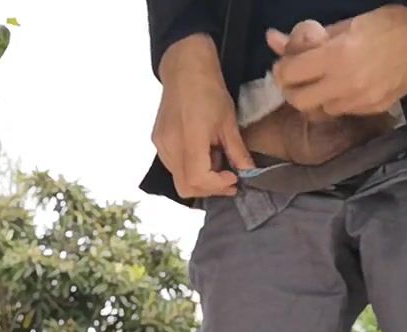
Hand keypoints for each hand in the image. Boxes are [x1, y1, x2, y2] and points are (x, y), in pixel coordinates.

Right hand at [152, 34, 254, 198]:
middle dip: (210, 188)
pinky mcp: (157, 141)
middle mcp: (169, 146)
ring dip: (201, 179)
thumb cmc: (209, 91)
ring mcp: (161, 144)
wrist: (185, 68)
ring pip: (178, 179)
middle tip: (229, 179)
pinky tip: (203, 154)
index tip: (234, 178)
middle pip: (185, 187)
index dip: (217, 185)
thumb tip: (248, 173)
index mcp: (189, 139)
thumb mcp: (229, 122)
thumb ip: (238, 152)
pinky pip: (173, 166)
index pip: (198, 180)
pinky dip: (190, 168)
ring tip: (217, 161)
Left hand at [270, 5, 406, 117]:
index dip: (282, 69)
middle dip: (293, 89)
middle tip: (298, 77)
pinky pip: (343, 111)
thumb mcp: (343, 25)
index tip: (287, 63)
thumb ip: (306, 38)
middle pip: (299, 101)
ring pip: (321, 109)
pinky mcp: (373, 109)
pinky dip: (337, 101)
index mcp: (335, 57)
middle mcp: (345, 85)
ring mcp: (360, 101)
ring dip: (316, 97)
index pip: (289, 75)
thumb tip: (273, 40)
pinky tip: (345, 86)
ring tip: (325, 80)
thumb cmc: (386, 24)